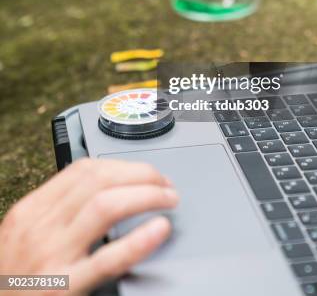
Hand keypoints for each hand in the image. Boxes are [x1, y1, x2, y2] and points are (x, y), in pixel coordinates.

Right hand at [0, 158, 177, 294]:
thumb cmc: (11, 281)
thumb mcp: (23, 237)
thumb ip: (56, 213)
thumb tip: (103, 192)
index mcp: (31, 211)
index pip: (83, 170)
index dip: (123, 165)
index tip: (144, 171)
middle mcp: (40, 227)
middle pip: (99, 180)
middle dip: (140, 175)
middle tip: (165, 183)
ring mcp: (52, 256)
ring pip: (106, 206)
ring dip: (146, 196)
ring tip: (168, 200)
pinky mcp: (64, 287)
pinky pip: (107, 258)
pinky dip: (139, 240)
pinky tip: (159, 230)